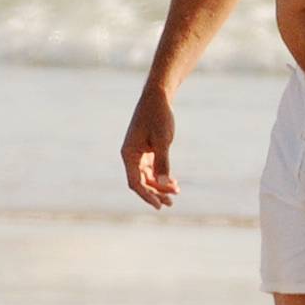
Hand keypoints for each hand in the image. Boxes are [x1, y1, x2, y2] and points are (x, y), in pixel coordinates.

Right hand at [120, 86, 178, 208]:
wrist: (158, 98)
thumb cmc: (158, 117)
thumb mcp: (163, 140)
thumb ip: (163, 163)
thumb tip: (163, 183)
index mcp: (129, 154)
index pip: (135, 182)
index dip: (146, 196)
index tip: (159, 205)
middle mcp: (131, 156)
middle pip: (141, 182)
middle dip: (155, 193)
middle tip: (170, 203)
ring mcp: (138, 154)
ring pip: (147, 177)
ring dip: (159, 186)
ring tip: (175, 194)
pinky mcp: (147, 150)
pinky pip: (152, 169)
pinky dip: (161, 177)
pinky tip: (173, 184)